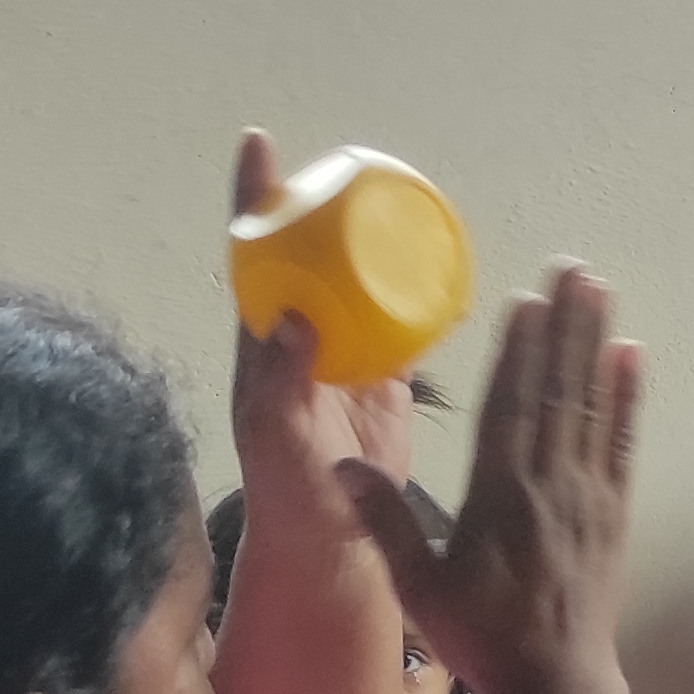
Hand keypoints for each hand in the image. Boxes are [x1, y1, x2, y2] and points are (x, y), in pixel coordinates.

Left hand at [225, 132, 387, 541]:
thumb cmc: (292, 502)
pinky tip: (441, 263)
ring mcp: (345, 352)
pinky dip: (418, 289)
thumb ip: (278, 388)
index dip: (251, 199)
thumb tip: (293, 316)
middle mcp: (302, 336)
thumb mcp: (277, 445)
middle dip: (320, 198)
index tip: (259, 144)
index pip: (252, 254)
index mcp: (264, 346)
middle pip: (306, 249)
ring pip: (355, 277)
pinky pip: (400, 318)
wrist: (335, 549)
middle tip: (350, 156)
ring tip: (402, 192)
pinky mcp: (385, 377)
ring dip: (374, 237)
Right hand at [344, 266, 640, 693]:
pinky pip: (622, 444)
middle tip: (573, 266)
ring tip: (600, 289)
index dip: (518, 350)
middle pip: (556, 390)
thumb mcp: (419, 585)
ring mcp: (587, 497)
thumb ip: (384, 522)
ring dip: (595, 343)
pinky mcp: (613, 515)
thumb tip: (340, 466)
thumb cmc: (481, 638)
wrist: (555, 686)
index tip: (526, 299)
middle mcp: (548, 484)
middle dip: (564, 325)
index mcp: (499, 495)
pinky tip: (631, 357)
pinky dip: (627, 399)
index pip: (509, 407)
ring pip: (591, 405)